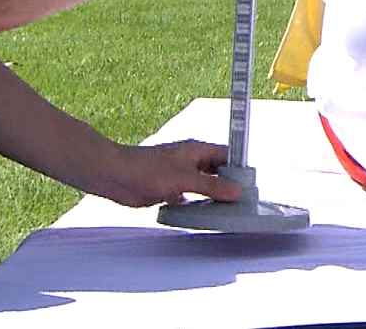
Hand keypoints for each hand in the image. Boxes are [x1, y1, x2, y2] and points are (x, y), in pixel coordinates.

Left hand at [92, 140, 242, 207]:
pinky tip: (203, 215)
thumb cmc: (146, 168)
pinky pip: (189, 198)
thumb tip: (235, 191)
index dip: (238, 168)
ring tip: (227, 210)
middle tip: (241, 200)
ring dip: (212, 196)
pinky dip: (196, 205)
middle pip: (216, 172)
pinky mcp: (168, 190)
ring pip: (203, 186)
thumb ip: (211, 185)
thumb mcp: (184, 178)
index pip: (226, 156)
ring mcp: (179, 176)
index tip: (249, 183)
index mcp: (196, 151)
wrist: (115, 176)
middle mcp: (190, 162)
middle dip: (228, 184)